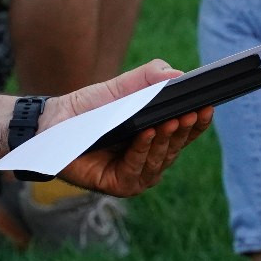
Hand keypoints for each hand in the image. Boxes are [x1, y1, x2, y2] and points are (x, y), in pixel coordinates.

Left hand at [39, 61, 212, 197]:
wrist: (52, 123)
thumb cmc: (88, 107)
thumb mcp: (121, 88)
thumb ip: (148, 78)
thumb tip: (178, 75)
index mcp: (155, 138)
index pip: (184, 132)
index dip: (198, 122)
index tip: (208, 106)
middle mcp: (149, 159)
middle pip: (176, 146)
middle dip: (185, 129)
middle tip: (193, 112)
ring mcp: (135, 175)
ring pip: (160, 159)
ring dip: (167, 139)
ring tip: (173, 119)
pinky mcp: (118, 184)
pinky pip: (137, 168)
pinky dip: (144, 150)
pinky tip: (148, 133)